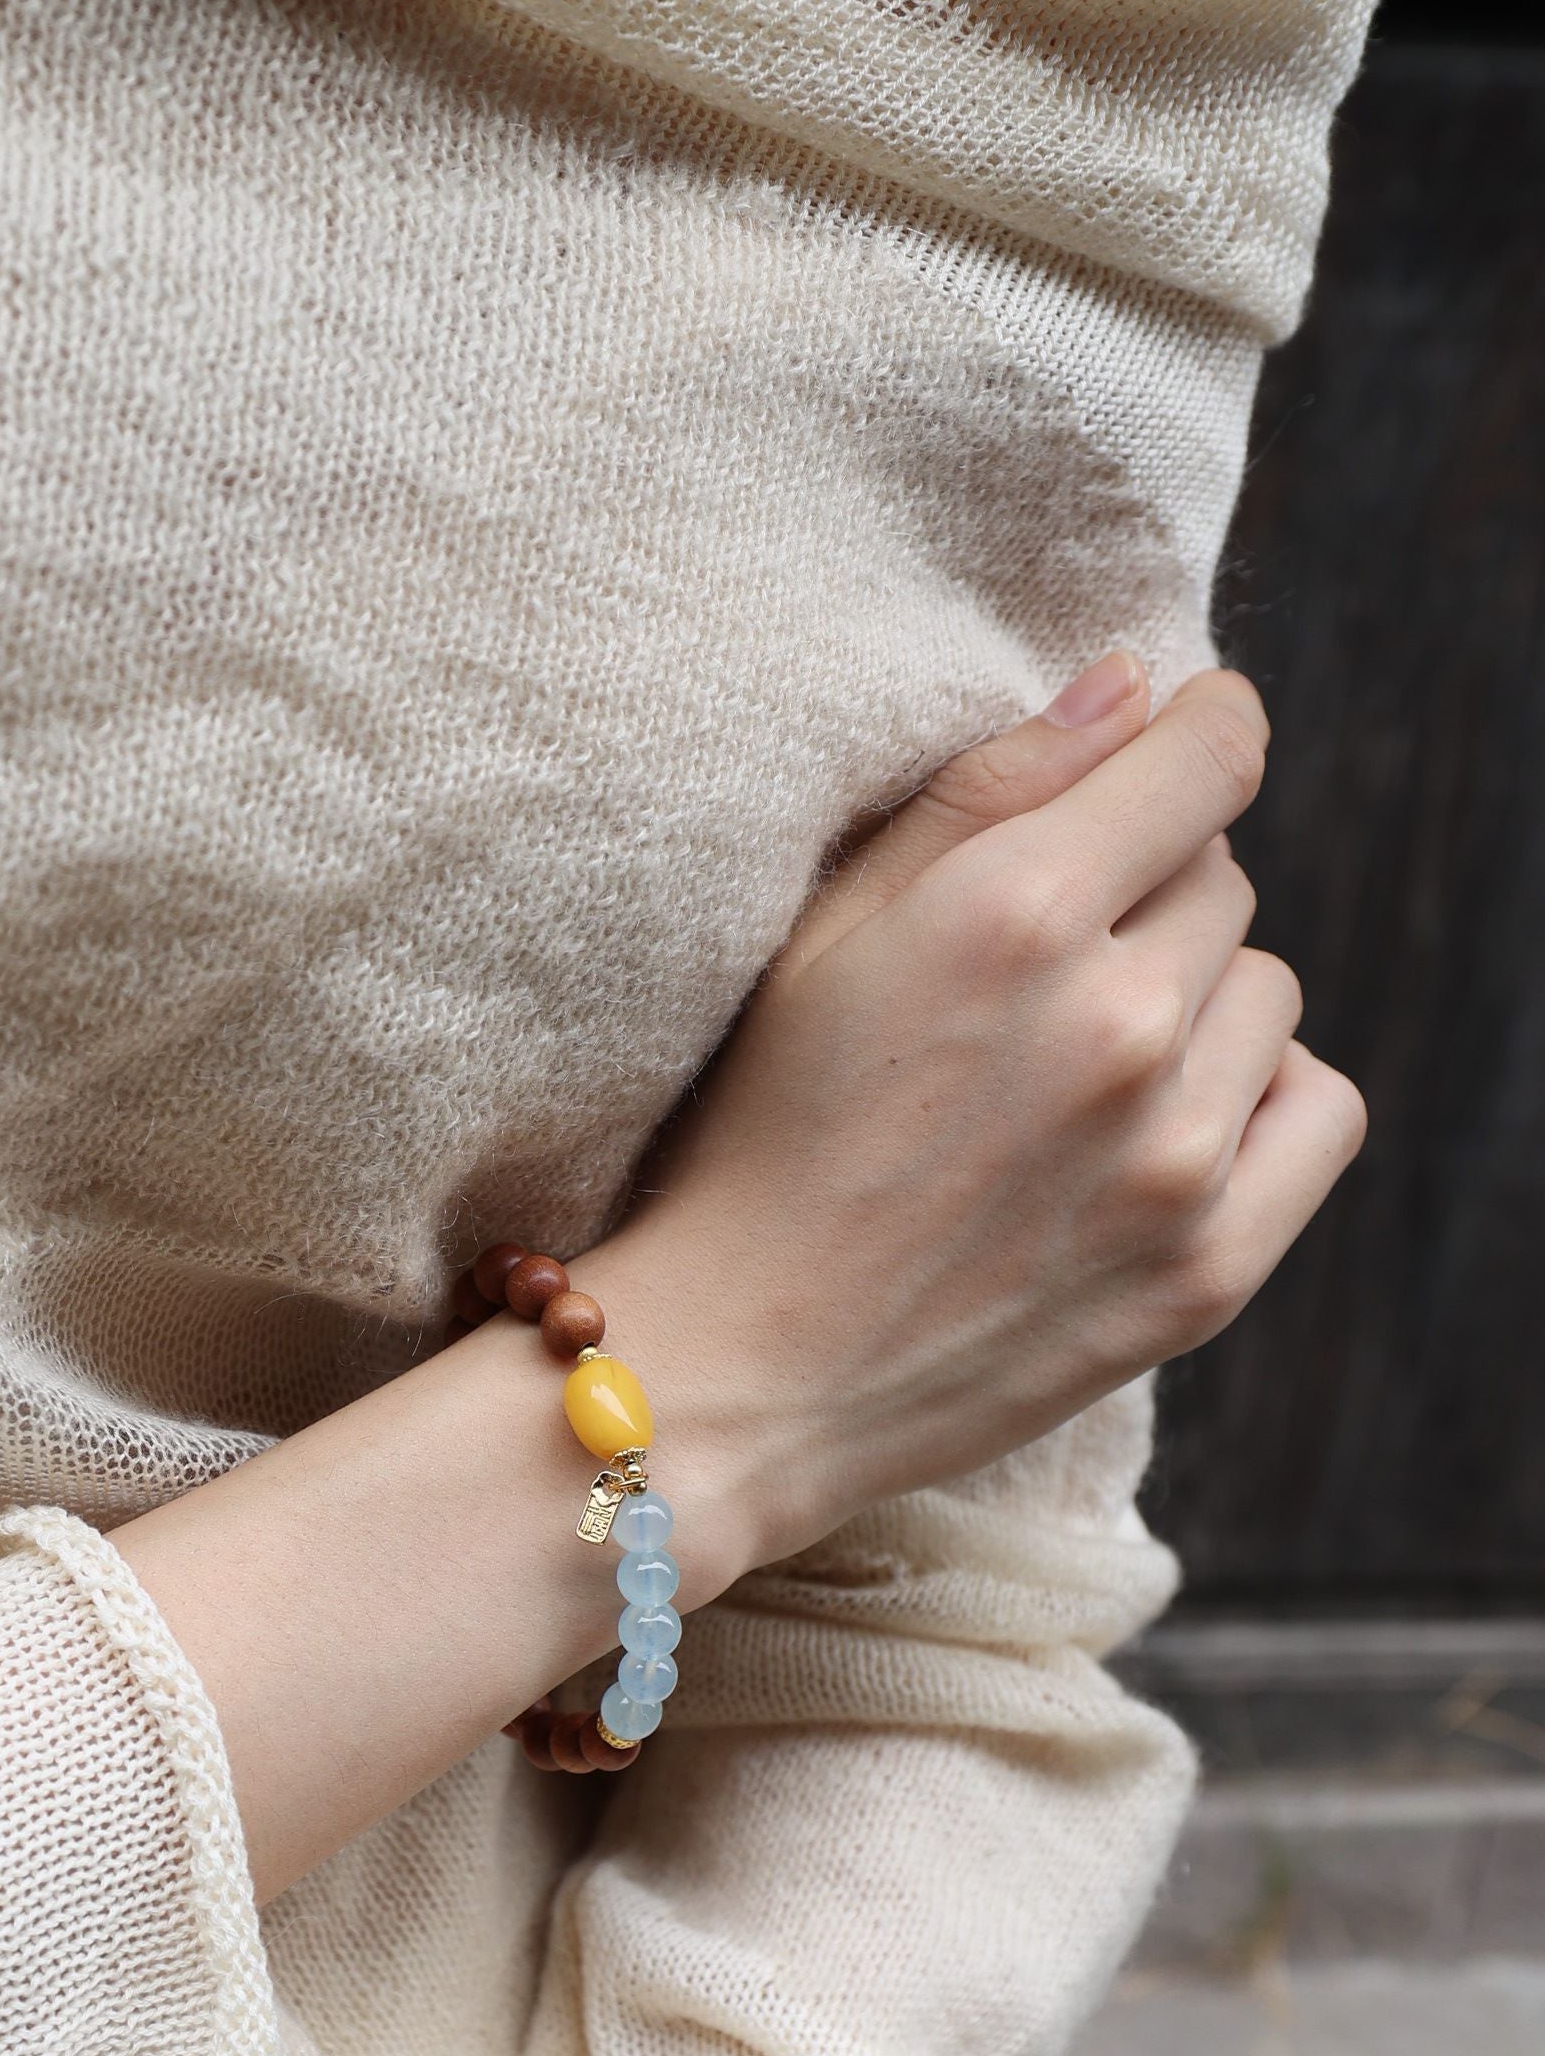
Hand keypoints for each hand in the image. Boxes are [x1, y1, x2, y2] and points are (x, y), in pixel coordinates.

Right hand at [589, 656, 1365, 1573]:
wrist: (735, 1372)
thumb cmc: (755, 1137)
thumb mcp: (825, 933)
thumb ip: (987, 791)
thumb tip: (1135, 684)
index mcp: (1013, 912)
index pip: (1210, 754)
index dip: (1194, 732)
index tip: (1171, 750)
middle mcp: (1116, 1021)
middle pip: (1221, 876)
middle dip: (1145, 896)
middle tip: (1033, 980)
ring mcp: (1174, 1153)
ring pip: (1267, 988)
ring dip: (1196, 1002)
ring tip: (1075, 1071)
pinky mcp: (1210, 1263)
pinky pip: (1320, 1107)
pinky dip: (1259, 1099)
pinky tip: (1159, 1128)